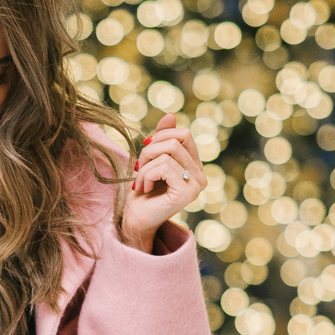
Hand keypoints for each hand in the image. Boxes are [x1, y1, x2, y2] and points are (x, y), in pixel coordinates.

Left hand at [119, 112, 206, 251]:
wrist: (133, 220)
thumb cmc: (141, 190)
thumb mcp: (150, 159)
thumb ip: (162, 138)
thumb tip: (171, 115)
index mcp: (194, 166)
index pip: (184, 134)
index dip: (161, 136)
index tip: (144, 152)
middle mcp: (200, 176)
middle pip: (177, 140)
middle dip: (150, 150)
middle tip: (139, 168)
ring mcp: (196, 186)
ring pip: (168, 153)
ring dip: (145, 165)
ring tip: (140, 182)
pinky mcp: (186, 194)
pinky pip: (165, 167)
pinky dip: (147, 174)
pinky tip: (144, 189)